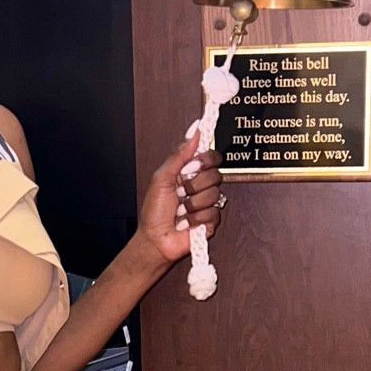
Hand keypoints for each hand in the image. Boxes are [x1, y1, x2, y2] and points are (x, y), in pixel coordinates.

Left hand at [137, 129, 224, 265]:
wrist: (155, 239)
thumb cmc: (154, 211)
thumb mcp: (161, 177)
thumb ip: (179, 154)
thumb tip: (194, 131)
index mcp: (190, 173)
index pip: (211, 157)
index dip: (205, 159)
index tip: (192, 166)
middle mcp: (200, 186)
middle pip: (215, 173)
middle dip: (194, 184)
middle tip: (180, 192)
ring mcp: (207, 204)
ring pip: (214, 194)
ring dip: (192, 203)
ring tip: (180, 210)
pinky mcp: (211, 221)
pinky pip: (213, 212)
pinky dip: (195, 218)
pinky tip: (186, 222)